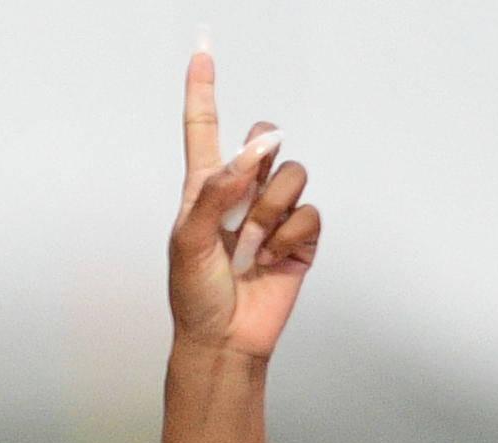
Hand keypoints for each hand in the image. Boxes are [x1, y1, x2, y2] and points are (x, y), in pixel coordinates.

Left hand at [168, 44, 321, 359]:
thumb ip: (216, 189)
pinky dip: (288, 238)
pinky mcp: (300, 236)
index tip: (202, 48)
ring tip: (248, 250)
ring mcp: (273, 212)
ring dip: (268, 216)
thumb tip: (254, 148)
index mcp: (203, 188)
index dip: (203, 89)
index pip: (204, 128)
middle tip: (240, 206)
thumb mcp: (189, 240)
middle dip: (260, 160)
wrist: (225, 338)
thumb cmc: (195, 294)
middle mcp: (241, 192)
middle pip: (265, 138)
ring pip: (291, 175)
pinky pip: (308, 212)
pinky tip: (271, 261)